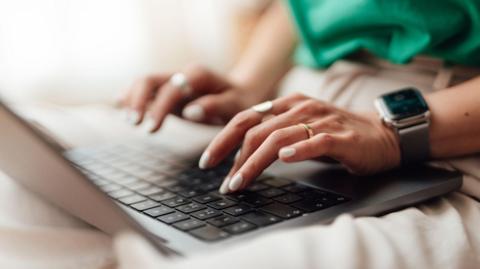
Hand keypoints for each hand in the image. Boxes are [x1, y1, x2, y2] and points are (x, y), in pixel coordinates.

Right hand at [119, 64, 264, 131]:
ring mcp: (173, 81)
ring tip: (128, 120)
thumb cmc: (240, 102)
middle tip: (133, 124)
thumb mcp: (235, 106)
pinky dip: (132, 96)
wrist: (241, 94)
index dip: (159, 108)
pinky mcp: (167, 91)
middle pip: (150, 80)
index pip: (171, 88)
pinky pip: (146, 90)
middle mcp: (182, 74)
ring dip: (132, 99)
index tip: (151, 129)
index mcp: (198, 75)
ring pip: (144, 83)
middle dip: (138, 100)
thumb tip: (190, 112)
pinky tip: (120, 106)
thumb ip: (215, 106)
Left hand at [200, 93, 400, 193]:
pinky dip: (299, 149)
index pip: (245, 118)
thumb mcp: (298, 128)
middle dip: (233, 157)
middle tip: (224, 182)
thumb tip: (239, 157)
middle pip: (256, 129)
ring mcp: (320, 120)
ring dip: (255, 162)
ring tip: (241, 182)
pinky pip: (316, 141)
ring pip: (279, 138)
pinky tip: (285, 158)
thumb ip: (272, 134)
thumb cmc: (335, 134)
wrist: (380, 133)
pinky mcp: (341, 136)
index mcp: (286, 105)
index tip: (208, 161)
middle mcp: (300, 108)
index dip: (222, 139)